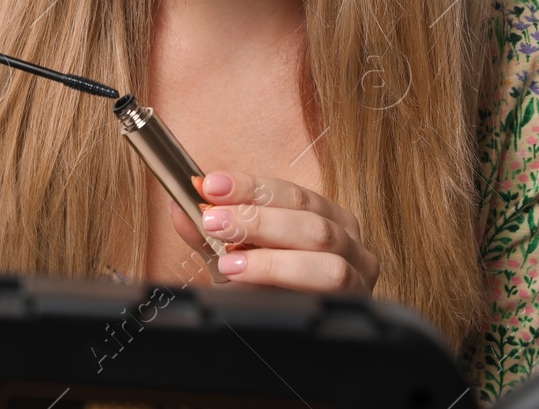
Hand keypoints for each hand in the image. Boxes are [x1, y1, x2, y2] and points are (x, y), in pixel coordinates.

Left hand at [167, 170, 378, 293]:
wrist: (290, 352)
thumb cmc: (267, 299)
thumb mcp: (235, 264)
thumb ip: (210, 237)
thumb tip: (179, 207)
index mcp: (326, 218)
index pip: (291, 193)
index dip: (251, 186)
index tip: (211, 185)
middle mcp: (348, 240)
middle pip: (307, 216)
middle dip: (256, 216)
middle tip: (213, 219)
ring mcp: (358, 271)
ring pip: (322, 245)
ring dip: (269, 246)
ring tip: (228, 256)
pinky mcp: (359, 302)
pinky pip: (329, 282)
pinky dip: (283, 273)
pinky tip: (248, 276)